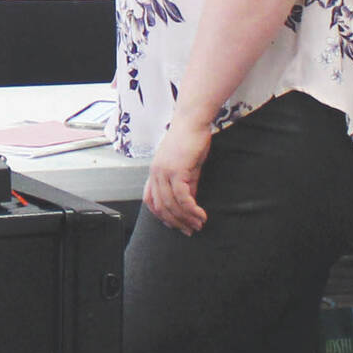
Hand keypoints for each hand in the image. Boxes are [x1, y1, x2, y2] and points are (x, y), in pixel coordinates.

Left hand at [143, 116, 211, 235]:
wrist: (193, 122)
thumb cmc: (190, 141)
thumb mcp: (188, 168)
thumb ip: (187, 185)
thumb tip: (190, 203)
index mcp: (155, 173)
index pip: (151, 201)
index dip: (162, 216)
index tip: (176, 225)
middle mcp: (155, 174)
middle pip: (161, 207)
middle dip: (176, 222)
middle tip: (191, 230)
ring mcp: (164, 173)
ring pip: (171, 205)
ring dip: (186, 219)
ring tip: (199, 225)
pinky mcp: (176, 171)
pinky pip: (182, 197)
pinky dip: (191, 209)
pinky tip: (200, 215)